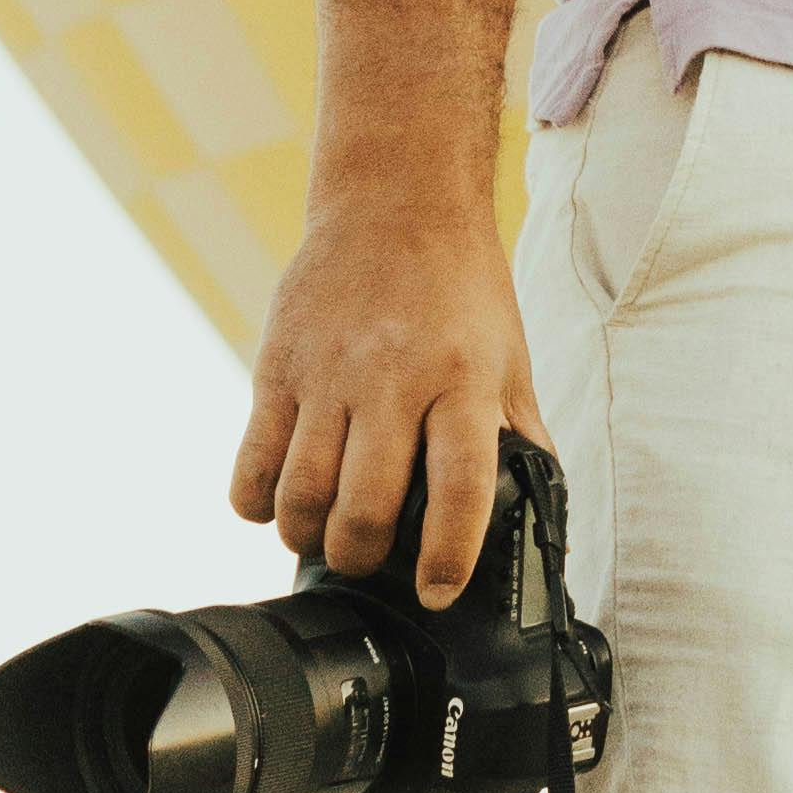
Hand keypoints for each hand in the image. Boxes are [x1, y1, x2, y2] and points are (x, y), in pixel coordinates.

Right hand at [231, 190, 546, 609]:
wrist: (395, 200)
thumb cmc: (460, 286)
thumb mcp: (508, 355)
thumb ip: (519, 434)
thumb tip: (539, 509)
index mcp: (463, 381)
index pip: (458, 490)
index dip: (447, 557)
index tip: (438, 592)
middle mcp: (394, 380)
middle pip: (367, 508)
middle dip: (365, 558)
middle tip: (370, 557)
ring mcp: (328, 374)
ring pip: (302, 496)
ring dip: (309, 538)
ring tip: (323, 535)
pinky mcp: (276, 367)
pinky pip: (252, 463)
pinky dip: (258, 502)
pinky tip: (277, 501)